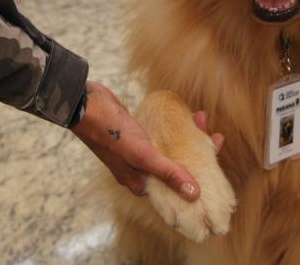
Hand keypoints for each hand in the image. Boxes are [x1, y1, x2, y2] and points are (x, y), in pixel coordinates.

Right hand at [72, 81, 221, 201]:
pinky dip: (175, 126)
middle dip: (197, 152)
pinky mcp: (137, 133)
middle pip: (176, 166)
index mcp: (140, 183)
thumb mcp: (143, 155)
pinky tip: (186, 114)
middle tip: (215, 138)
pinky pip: (163, 133)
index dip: (196, 181)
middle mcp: (139, 170)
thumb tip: (194, 195)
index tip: (216, 169)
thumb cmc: (111, 133)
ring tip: (202, 118)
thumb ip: (168, 173)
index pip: (174, 190)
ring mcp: (138, 151)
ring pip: (171, 148)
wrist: (84, 104)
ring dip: (188, 135)